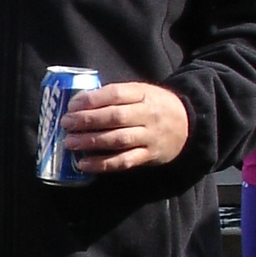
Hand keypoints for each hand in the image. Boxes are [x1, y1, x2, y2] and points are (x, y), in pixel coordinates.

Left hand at [64, 82, 190, 173]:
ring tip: (71, 143)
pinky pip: (124, 161)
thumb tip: (80, 102)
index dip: (92, 100)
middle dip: (87, 121)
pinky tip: (84, 164)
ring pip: (118, 140)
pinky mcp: (148, 156)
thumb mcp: (141, 92)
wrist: (188, 123)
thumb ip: (116, 96)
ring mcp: (149, 137)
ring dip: (92, 142)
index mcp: (143, 94)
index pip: (116, 94)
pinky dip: (103, 164)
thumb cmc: (155, 105)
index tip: (72, 105)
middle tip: (67, 124)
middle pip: (115, 117)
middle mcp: (147, 115)